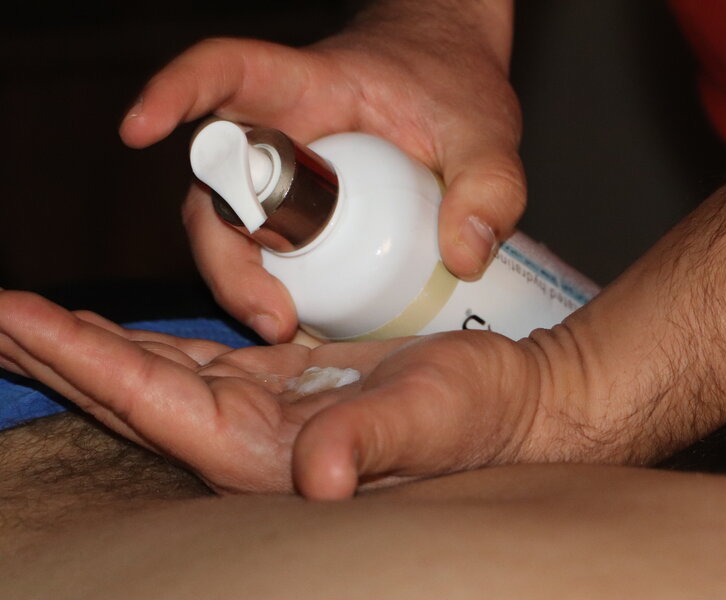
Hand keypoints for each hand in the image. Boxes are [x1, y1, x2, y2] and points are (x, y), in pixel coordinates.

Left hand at [0, 291, 593, 499]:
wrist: (508, 403)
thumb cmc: (477, 412)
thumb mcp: (426, 417)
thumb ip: (366, 440)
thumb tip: (316, 473)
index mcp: (267, 452)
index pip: (151, 400)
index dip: (81, 359)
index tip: (15, 314)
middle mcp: (247, 441)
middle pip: (128, 393)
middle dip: (55, 353)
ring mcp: (258, 415)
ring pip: (149, 376)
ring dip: (84, 347)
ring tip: (22, 320)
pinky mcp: (276, 388)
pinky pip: (189, 364)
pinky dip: (141, 344)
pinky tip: (107, 333)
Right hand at [121, 3, 522, 342]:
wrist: (447, 88)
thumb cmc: (452, 89)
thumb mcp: (486, 131)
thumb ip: (490, 186)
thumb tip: (465, 256)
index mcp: (306, 86)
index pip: (226, 74)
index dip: (176, 94)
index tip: (139, 129)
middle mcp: (275, 135)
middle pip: (215, 189)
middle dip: (224, 257)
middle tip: (273, 317)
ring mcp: (281, 180)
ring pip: (232, 233)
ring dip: (245, 287)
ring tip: (288, 333)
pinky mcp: (298, 218)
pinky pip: (268, 255)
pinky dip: (277, 292)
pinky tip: (308, 332)